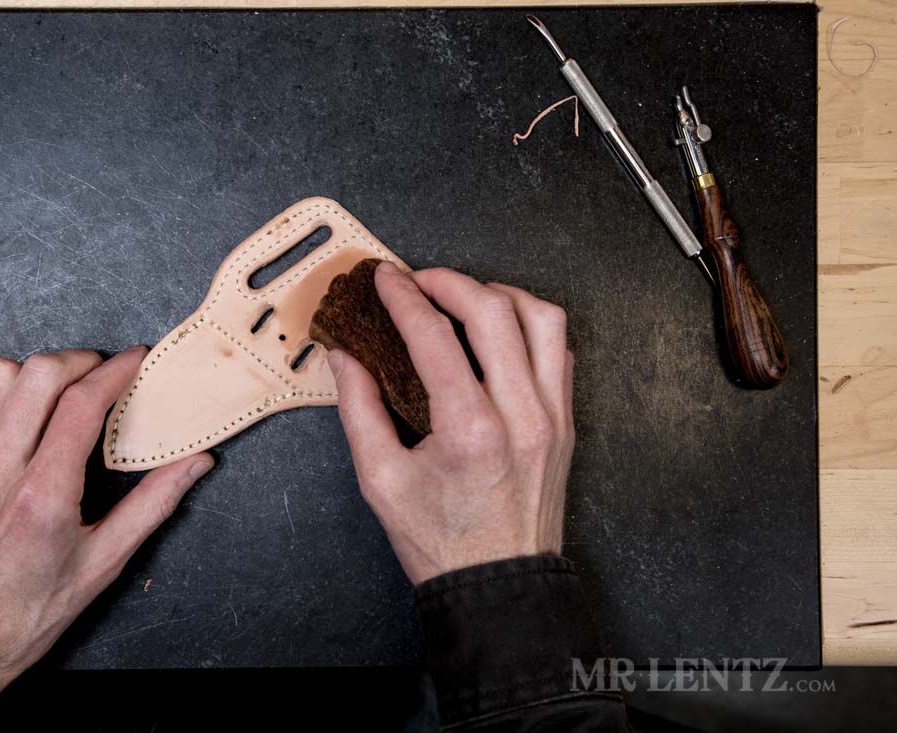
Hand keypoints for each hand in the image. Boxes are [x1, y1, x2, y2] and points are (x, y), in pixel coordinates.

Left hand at [0, 347, 212, 693]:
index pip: (83, 404)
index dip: (116, 371)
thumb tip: (196, 461)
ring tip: (56, 392)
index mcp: (44, 497)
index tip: (135, 360)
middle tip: (99, 374)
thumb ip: (153, 503)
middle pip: (39, 375)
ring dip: (35, 374)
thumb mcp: (105, 562)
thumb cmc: (31, 607)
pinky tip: (9, 409)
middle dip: (79, 361)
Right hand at [328, 264, 573, 584]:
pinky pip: (561, 352)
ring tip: (466, 296)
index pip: (435, 337)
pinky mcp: (565, 425)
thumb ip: (358, 409)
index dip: (404, 297)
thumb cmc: (440, 542)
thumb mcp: (380, 480)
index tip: (386, 278)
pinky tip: (502, 331)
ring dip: (501, 295)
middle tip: (420, 280)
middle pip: (495, 312)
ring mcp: (552, 418)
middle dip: (451, 281)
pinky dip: (532, 327)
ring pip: (543, 321)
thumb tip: (345, 355)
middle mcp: (521, 416)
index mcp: (470, 431)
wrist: (498, 587)